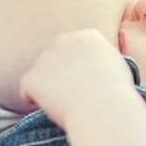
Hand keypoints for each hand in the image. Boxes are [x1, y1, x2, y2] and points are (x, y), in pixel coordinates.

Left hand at [20, 29, 135, 129]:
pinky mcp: (32, 76)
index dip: (78, 66)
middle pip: (55, 56)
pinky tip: (54, 107)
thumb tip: (102, 52)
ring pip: (41, 74)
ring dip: (49, 87)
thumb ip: (102, 56)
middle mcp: (65, 40)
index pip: (75, 48)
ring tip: (68, 102)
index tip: (85, 80)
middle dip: (60, 72)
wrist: (105, 110)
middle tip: (74, 92)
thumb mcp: (118, 65)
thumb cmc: (116, 94)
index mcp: (89, 35)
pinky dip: (35, 101)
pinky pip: (27, 91)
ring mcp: (46, 57)